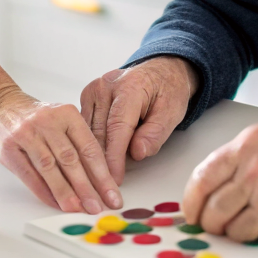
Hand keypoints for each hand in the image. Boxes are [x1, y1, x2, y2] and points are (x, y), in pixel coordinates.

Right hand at [0, 87, 121, 214]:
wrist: (1, 105)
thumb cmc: (38, 119)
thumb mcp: (62, 121)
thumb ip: (78, 144)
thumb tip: (99, 181)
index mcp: (67, 113)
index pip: (89, 148)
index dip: (103, 174)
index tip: (112, 195)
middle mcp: (47, 122)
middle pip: (71, 159)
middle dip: (86, 187)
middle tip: (97, 207)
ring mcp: (26, 134)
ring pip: (50, 168)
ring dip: (65, 192)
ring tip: (78, 209)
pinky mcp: (9, 148)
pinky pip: (29, 175)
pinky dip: (44, 192)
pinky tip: (56, 204)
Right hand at [81, 56, 198, 182]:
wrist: (161, 70)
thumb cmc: (168, 90)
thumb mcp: (172, 111)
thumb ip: (155, 133)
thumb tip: (137, 152)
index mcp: (130, 87)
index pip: (118, 128)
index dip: (115, 157)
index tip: (114, 178)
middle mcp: (107, 85)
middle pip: (99, 131)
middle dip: (102, 161)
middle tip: (106, 187)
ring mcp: (94, 89)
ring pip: (88, 130)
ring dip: (91, 154)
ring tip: (98, 178)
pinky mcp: (88, 95)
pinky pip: (85, 124)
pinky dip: (89, 142)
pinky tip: (93, 160)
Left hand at [182, 124, 257, 239]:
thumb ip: (243, 161)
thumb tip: (211, 188)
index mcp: (250, 141)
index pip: (204, 171)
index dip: (192, 196)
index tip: (192, 209)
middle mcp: (252, 160)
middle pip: (207, 197)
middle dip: (205, 218)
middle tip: (210, 225)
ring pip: (220, 216)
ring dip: (224, 229)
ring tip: (238, 227)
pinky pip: (240, 231)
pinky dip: (244, 236)